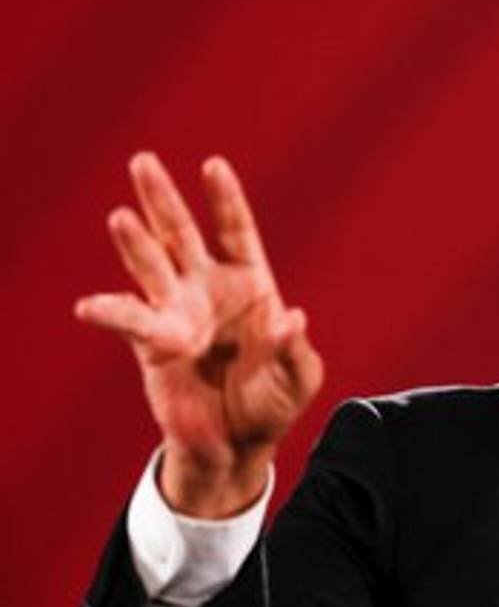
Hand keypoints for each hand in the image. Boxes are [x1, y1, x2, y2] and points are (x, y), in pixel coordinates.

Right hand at [75, 152, 322, 516]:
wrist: (238, 444)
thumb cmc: (274, 402)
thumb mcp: (300, 378)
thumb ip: (296, 349)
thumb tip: (291, 320)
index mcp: (250, 284)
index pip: (236, 231)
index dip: (225, 199)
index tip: (213, 166)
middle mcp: (208, 289)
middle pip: (181, 235)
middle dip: (163, 200)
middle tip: (143, 162)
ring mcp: (177, 313)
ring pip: (150, 267)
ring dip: (135, 244)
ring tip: (121, 218)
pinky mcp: (153, 344)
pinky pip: (128, 322)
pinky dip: (110, 313)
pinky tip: (90, 307)